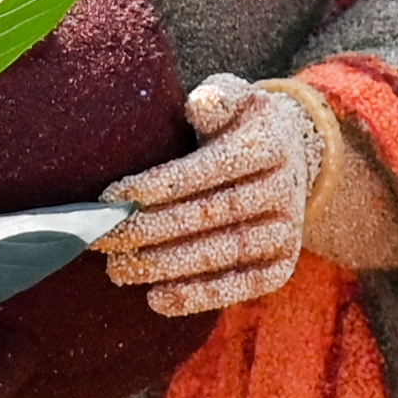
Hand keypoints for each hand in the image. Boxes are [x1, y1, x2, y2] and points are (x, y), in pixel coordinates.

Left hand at [102, 76, 317, 316]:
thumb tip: (202, 103)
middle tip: (103, 238)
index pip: (209, 168)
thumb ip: (217, 97)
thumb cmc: (240, 124)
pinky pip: (245, 285)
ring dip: (169, 265)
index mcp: (270, 143)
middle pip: (212, 213)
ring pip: (226, 252)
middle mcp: (285, 188)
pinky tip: (157, 299)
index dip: (160, 185)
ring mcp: (287, 229)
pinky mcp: (283, 262)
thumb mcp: (235, 98)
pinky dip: (202, 296)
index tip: (114, 197)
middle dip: (152, 229)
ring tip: (118, 269)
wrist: (293, 153)